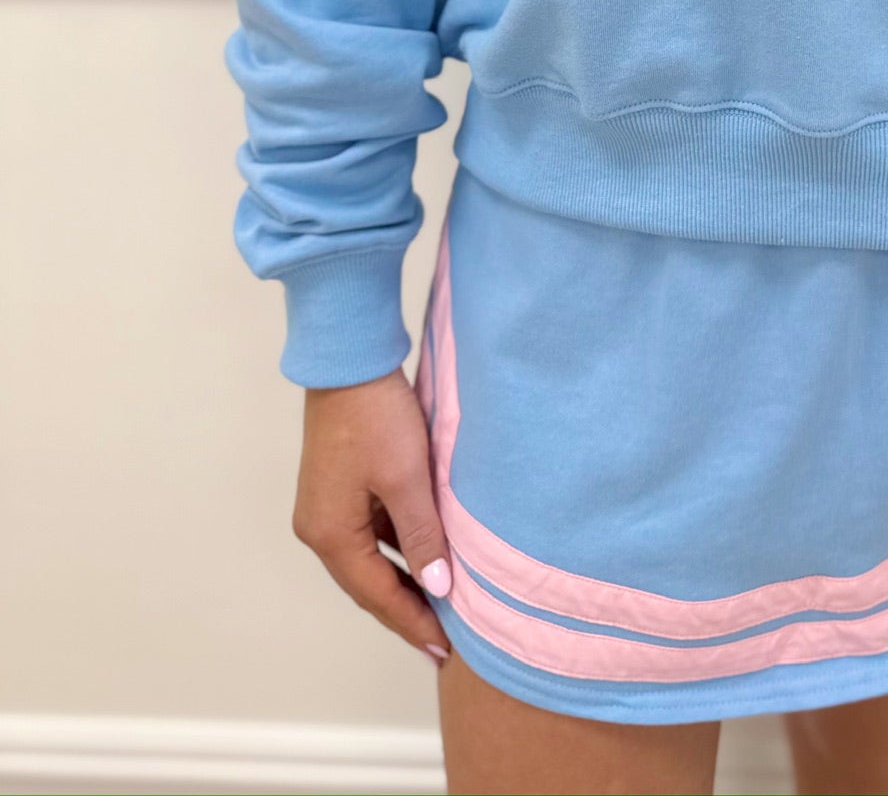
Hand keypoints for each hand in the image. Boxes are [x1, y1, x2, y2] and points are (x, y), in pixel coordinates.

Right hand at [292, 366, 453, 665]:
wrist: (348, 362)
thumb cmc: (375, 416)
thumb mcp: (407, 478)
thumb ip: (423, 535)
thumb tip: (438, 587)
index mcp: (330, 534)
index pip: (377, 595)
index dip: (412, 622)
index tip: (444, 648)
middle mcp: (319, 529)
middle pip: (367, 584)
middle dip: (405, 610)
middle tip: (443, 639)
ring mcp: (324, 508)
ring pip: (368, 560)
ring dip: (401, 581)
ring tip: (439, 605)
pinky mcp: (336, 489)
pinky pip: (369, 534)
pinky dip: (396, 550)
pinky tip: (423, 556)